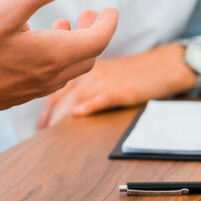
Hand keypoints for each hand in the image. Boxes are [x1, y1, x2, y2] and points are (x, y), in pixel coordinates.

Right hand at [0, 0, 118, 120]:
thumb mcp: (9, 7)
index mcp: (54, 54)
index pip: (97, 40)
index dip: (107, 23)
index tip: (109, 11)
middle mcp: (49, 75)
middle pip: (86, 57)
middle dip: (93, 34)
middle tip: (90, 16)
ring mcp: (32, 88)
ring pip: (67, 70)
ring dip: (73, 48)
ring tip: (63, 27)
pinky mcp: (16, 94)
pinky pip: (48, 79)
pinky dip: (54, 60)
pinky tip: (33, 49)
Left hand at [36, 44, 197, 128]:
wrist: (162, 66)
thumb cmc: (131, 73)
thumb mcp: (102, 74)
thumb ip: (82, 85)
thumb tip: (66, 110)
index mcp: (82, 70)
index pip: (54, 89)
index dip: (43, 109)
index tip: (38, 126)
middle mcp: (89, 73)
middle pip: (60, 95)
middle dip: (47, 117)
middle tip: (40, 134)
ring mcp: (105, 81)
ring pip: (76, 97)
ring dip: (61, 117)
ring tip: (51, 134)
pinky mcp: (121, 89)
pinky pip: (102, 97)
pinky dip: (89, 105)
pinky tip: (78, 114)